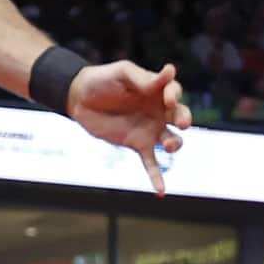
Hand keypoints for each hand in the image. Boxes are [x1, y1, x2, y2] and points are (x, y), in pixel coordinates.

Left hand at [66, 60, 190, 194]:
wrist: (79, 98)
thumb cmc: (102, 79)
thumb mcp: (121, 72)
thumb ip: (142, 77)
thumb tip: (169, 72)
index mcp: (156, 90)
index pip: (174, 92)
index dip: (174, 95)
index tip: (168, 99)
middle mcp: (158, 111)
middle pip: (180, 117)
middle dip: (185, 119)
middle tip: (182, 122)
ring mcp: (150, 129)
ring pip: (171, 140)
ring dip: (175, 144)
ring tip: (169, 146)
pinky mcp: (137, 144)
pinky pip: (151, 163)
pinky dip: (157, 177)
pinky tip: (161, 191)